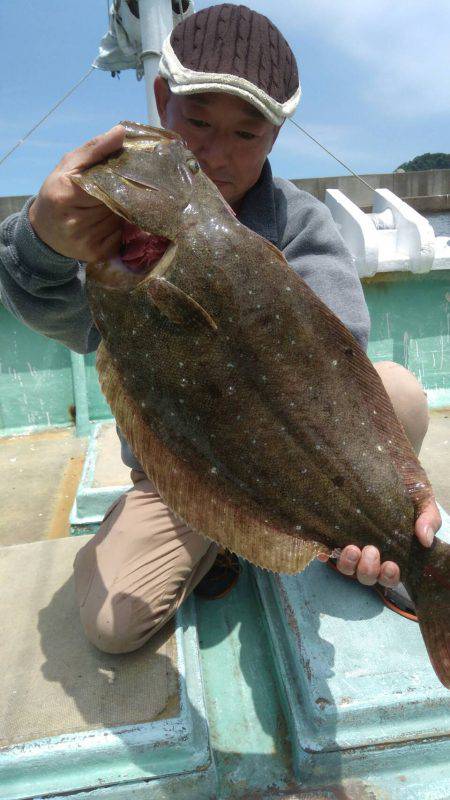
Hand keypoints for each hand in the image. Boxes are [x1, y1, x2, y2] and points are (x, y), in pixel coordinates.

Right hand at [28, 125, 125, 261]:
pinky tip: (104, 223)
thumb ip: (95, 148)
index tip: (122, 173)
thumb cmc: (58, 192)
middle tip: (110, 191)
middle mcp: (76, 222)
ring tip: (103, 208)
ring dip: (118, 211)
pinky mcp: (97, 253)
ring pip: (120, 219)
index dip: (117, 178)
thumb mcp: (69, 165)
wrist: (44, 230)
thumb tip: (121, 131)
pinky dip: (118, 227)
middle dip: (118, 194)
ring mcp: (87, 240)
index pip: (106, 183)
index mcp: (66, 195)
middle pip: (116, 202)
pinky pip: (120, 235)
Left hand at [324, 497, 441, 586]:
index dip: (389, 576)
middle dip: (368, 569)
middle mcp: (369, 555)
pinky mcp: (332, 534)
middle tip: (371, 550)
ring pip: (345, 568)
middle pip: (366, 576)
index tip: (391, 564)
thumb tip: (425, 539)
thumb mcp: (423, 502)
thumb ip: (428, 520)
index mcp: (392, 553)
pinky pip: (325, 551)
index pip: (389, 577)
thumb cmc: (407, 490)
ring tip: (351, 548)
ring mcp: (350, 545)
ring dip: (348, 563)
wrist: (388, 467)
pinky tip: (323, 550)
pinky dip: (323, 554)